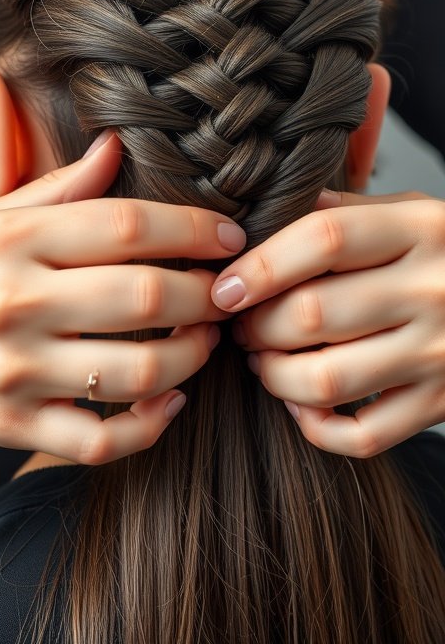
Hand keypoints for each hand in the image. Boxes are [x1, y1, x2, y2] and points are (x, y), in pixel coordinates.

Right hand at [0, 132, 243, 464]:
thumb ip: (59, 188)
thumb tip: (115, 146)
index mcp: (13, 241)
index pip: (125, 225)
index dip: (192, 228)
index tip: (228, 236)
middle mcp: (14, 304)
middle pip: (143, 297)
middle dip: (204, 293)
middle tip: (224, 290)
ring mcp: (16, 372)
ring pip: (135, 372)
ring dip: (191, 355)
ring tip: (205, 338)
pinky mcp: (17, 426)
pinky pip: (102, 440)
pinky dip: (151, 425)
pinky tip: (171, 400)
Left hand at [212, 190, 444, 457]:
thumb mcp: (412, 211)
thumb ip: (344, 212)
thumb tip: (263, 217)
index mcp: (421, 230)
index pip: (324, 240)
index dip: (261, 265)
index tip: (223, 286)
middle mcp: (432, 291)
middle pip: (314, 313)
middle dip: (256, 324)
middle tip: (239, 323)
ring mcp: (440, 354)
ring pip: (330, 379)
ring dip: (274, 375)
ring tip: (261, 360)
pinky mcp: (443, 405)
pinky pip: (365, 435)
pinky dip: (317, 427)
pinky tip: (302, 404)